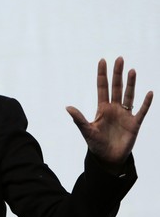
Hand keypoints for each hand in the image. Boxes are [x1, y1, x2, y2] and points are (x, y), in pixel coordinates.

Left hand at [66, 57, 152, 172]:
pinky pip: (141, 111)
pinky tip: (149, 93)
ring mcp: (125, 115)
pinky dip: (145, 103)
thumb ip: (79, 119)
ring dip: (130, 84)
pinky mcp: (134, 124)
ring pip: (128, 95)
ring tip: (131, 70)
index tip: (103, 61)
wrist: (108, 158)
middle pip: (116, 87)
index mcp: (102, 108)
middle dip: (117, 74)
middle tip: (119, 58)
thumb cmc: (96, 144)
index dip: (102, 75)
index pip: (102, 87)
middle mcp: (114, 108)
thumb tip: (67, 107)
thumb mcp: (87, 130)